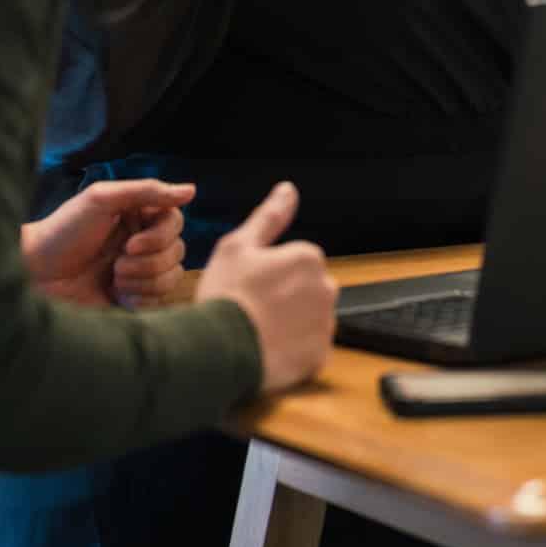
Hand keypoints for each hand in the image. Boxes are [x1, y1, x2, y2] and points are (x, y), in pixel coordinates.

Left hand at [24, 180, 192, 308]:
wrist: (35, 276)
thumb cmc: (63, 232)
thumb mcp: (101, 199)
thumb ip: (146, 191)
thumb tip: (192, 190)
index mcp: (137, 216)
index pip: (176, 222)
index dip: (161, 235)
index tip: (131, 243)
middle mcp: (143, 243)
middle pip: (178, 251)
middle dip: (148, 261)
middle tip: (116, 263)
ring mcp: (139, 273)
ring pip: (172, 277)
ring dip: (143, 280)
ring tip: (113, 278)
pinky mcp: (134, 299)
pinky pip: (160, 301)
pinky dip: (141, 298)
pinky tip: (116, 295)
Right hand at [196, 182, 336, 394]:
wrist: (219, 351)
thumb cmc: (226, 295)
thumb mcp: (238, 245)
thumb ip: (269, 216)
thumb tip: (288, 190)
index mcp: (308, 258)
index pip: (296, 262)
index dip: (270, 273)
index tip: (250, 285)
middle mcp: (326, 289)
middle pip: (306, 290)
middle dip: (286, 297)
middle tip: (253, 308)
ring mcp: (324, 325)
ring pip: (308, 319)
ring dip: (290, 323)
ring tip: (258, 330)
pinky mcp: (319, 357)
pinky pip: (308, 349)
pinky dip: (292, 350)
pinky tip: (268, 348)